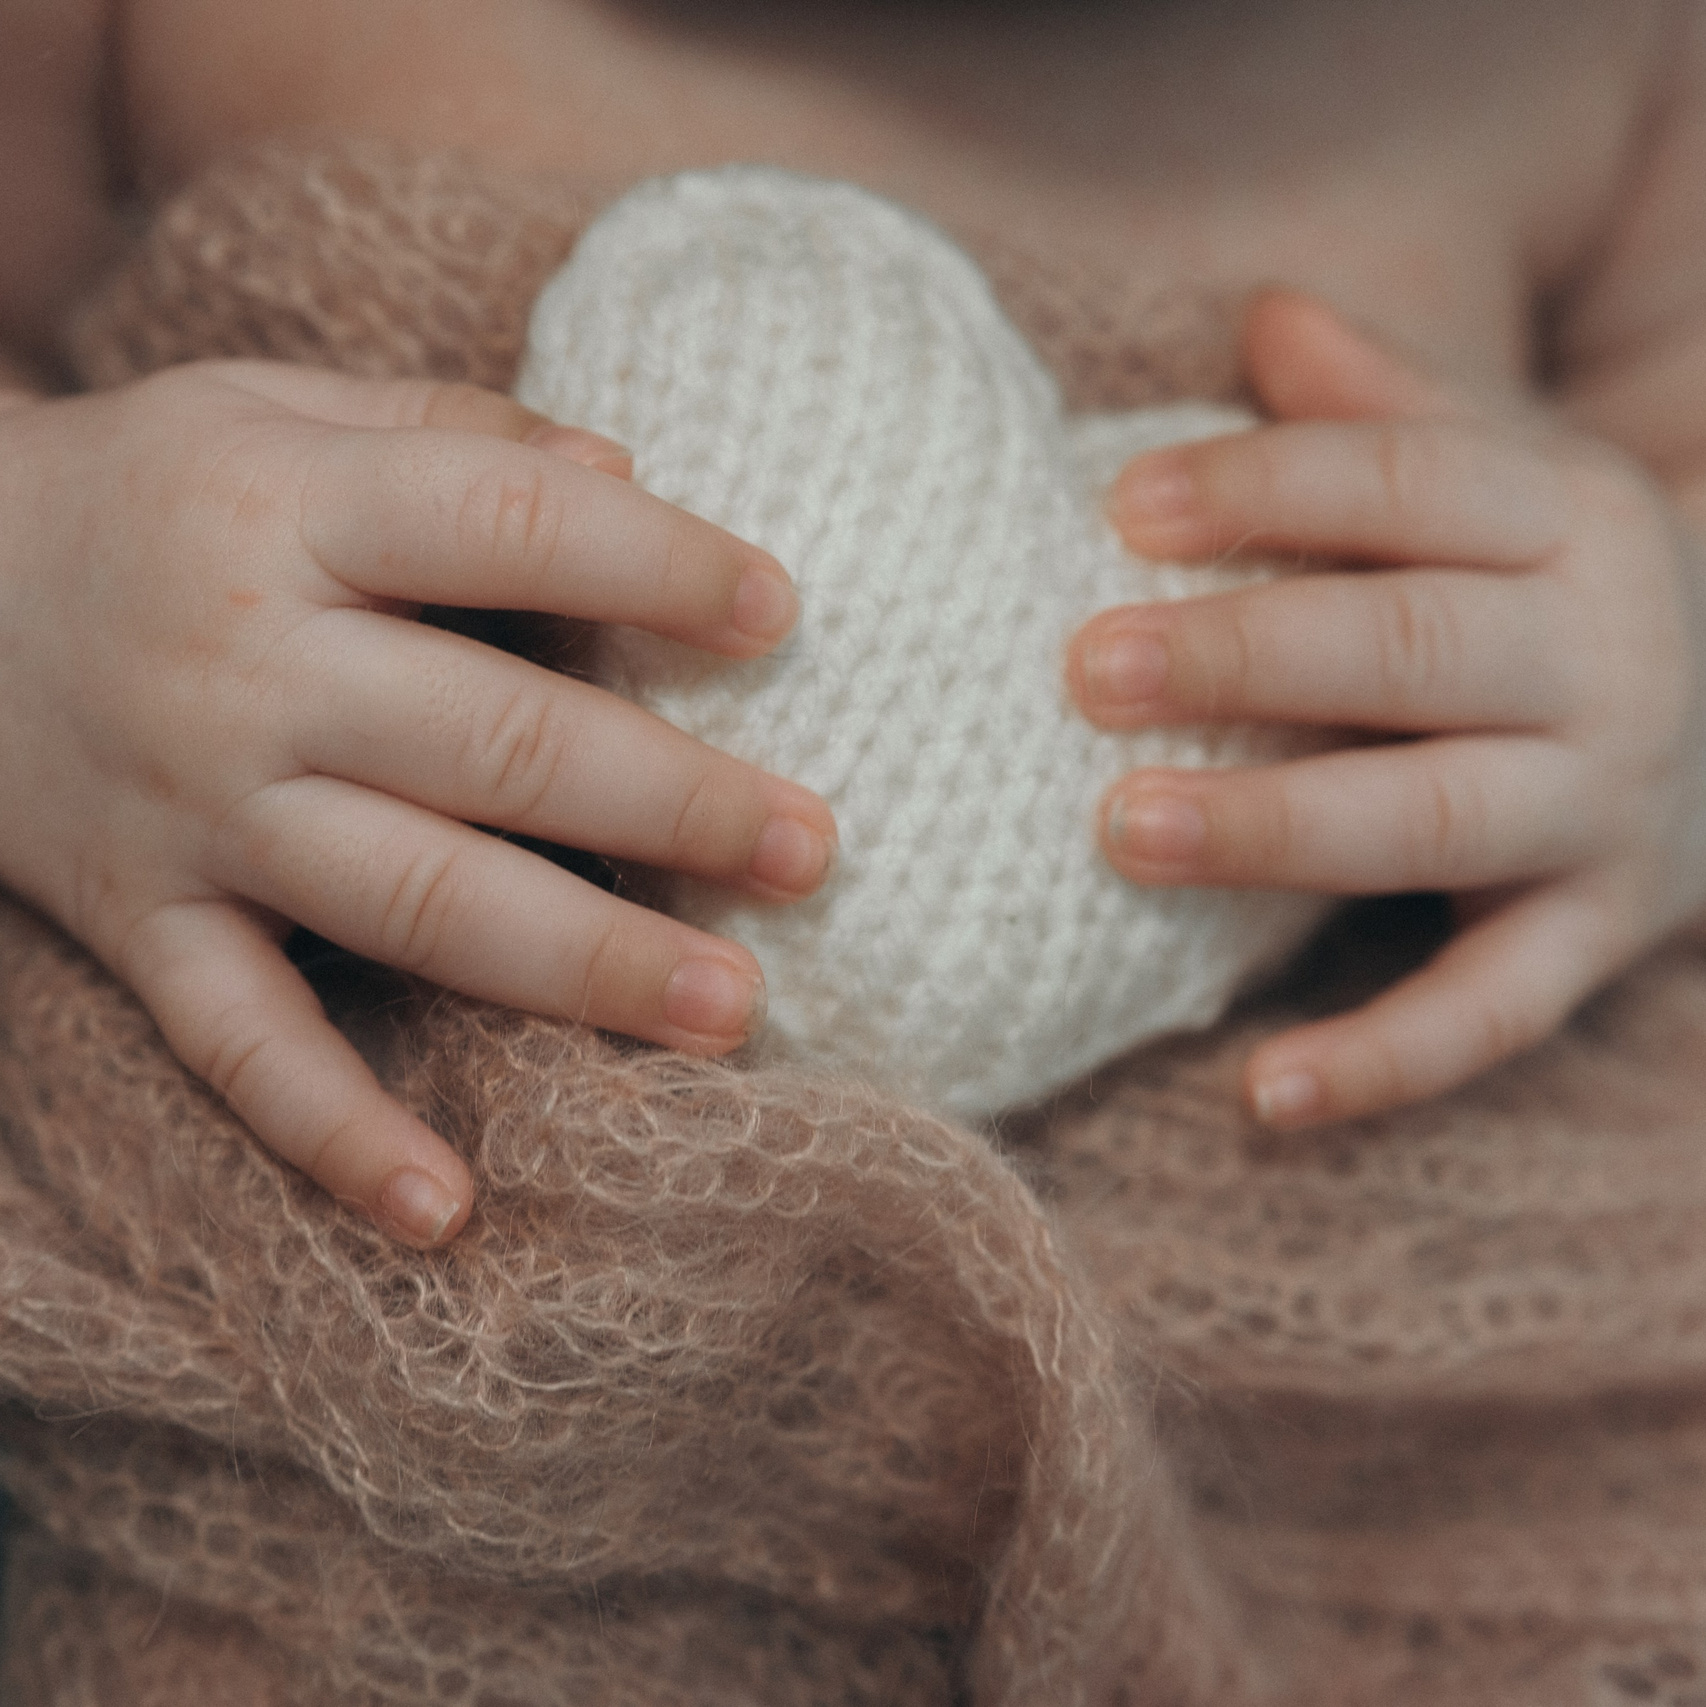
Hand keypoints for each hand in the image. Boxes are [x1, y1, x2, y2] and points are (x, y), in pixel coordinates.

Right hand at [0, 362, 835, 1241]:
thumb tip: (630, 469)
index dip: (657, 562)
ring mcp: (196, 813)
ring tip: (731, 1010)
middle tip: (809, 852)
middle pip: (494, 745)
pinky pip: (240, 1046)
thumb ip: (456, 432)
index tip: (780, 612)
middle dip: (669, 803)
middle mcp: (248, 670)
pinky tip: (447, 1211)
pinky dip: (336, 1132)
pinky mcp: (147, 925)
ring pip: (411, 904)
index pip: (505, 525)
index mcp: (289, 512)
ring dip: (581, 965)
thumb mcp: (281, 407)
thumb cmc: (159, 492)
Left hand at [1067, 291, 1705, 1127]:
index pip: (1409, 482)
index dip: (1269, 486)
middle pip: (1410, 647)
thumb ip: (1391, 404)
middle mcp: (1605, 659)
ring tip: (1123, 832)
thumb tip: (1266, 312)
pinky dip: (1385, 1058)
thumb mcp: (1507, 472)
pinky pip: (1493, 1010)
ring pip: (1433, 819)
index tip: (1122, 506)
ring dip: (1277, 829)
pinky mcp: (1601, 935)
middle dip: (1246, 657)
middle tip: (1086, 670)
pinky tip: (1262, 1095)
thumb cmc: (1553, 584)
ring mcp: (1608, 809)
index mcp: (1570, 520)